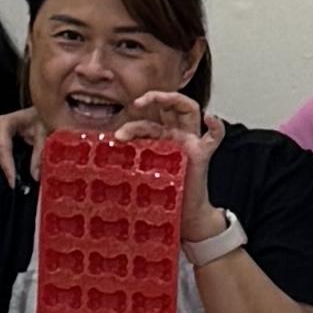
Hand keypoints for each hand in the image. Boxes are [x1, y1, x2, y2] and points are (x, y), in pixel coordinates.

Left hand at [120, 89, 231, 240]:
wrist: (185, 214)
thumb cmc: (165, 195)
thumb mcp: (141, 174)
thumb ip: (127, 164)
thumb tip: (96, 167)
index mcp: (164, 138)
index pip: (152, 117)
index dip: (136, 118)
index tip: (118, 131)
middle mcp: (178, 135)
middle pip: (171, 104)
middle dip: (154, 98)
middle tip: (135, 104)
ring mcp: (191, 142)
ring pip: (189, 109)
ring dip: (171, 100)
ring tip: (152, 103)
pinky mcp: (203, 154)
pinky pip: (215, 137)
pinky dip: (216, 126)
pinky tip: (210, 118)